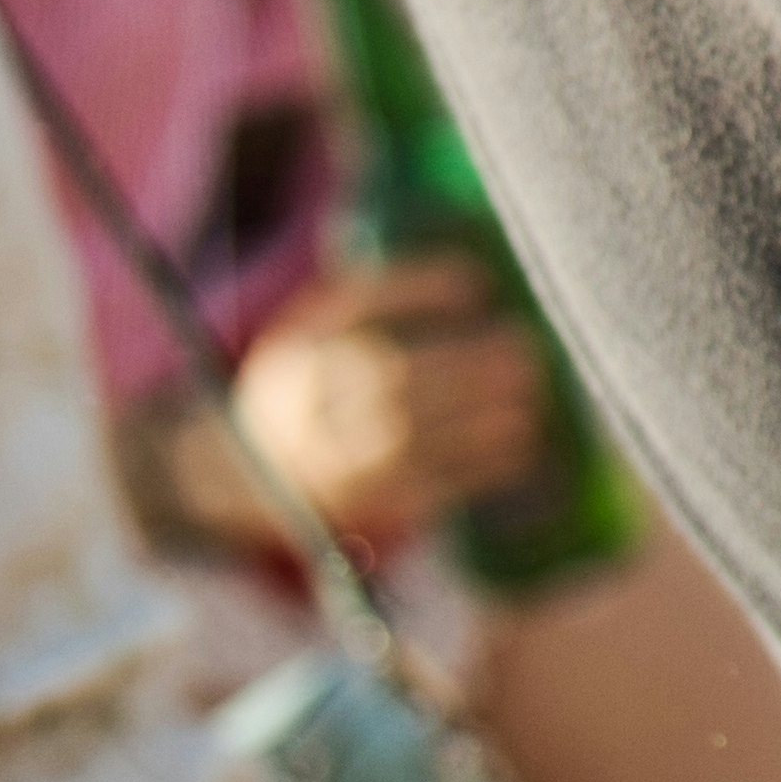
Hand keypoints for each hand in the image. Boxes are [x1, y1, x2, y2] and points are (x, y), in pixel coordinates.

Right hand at [210, 254, 548, 542]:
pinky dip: (478, 468)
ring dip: (480, 418)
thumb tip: (473, 278)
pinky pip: (425, 486)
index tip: (479, 283)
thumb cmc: (311, 381)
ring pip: (411, 436)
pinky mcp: (363, 502)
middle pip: (392, 377)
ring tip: (532, 397)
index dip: (420, 291)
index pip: (360, 306)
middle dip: (466, 363)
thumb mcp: (319, 324)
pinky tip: (520, 446)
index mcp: (303, 345)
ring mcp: (333, 457)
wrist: (248, 472)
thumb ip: (381, 295)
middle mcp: (311, 402)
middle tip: (526, 349)